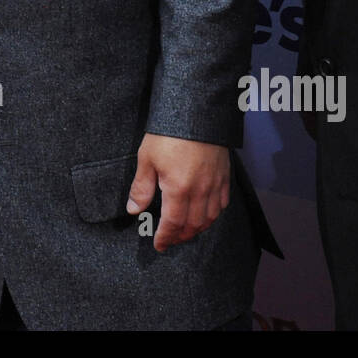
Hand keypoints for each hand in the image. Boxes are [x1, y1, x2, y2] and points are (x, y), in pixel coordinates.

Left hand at [126, 134, 229, 252]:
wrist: (197, 112)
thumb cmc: (168, 134)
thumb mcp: (147, 159)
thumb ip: (141, 188)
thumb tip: (133, 210)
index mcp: (178, 190)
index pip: (172, 224)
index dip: (165, 238)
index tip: (159, 245)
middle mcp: (200, 191)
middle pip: (193, 225)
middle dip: (180, 237)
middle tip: (170, 240)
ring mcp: (215, 184)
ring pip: (210, 218)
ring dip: (197, 229)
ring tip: (186, 231)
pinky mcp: (224, 176)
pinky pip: (222, 204)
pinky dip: (214, 215)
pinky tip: (206, 214)